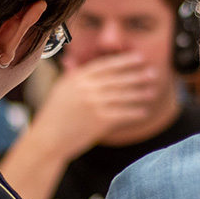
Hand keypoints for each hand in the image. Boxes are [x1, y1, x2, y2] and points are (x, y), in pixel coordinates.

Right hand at [31, 52, 159, 159]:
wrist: (47, 141)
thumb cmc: (53, 117)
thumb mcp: (61, 91)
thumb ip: (74, 77)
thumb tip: (83, 66)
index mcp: (76, 78)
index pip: (105, 66)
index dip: (124, 61)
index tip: (139, 57)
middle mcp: (86, 89)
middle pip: (118, 79)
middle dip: (137, 75)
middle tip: (153, 73)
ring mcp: (93, 104)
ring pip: (123, 96)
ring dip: (140, 93)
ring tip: (153, 92)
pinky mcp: (99, 121)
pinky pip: (123, 114)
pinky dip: (135, 113)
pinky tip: (144, 112)